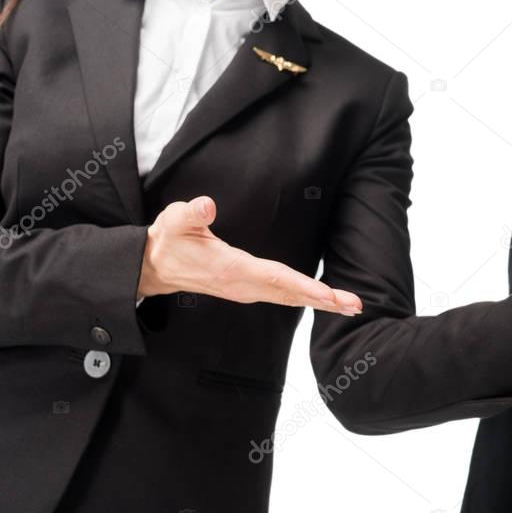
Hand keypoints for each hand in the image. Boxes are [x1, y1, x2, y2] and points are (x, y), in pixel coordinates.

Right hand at [139, 196, 362, 314]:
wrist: (155, 266)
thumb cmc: (169, 240)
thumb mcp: (174, 221)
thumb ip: (190, 213)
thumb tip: (206, 205)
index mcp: (232, 269)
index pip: (275, 278)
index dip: (303, 286)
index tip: (327, 295)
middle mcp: (244, 285)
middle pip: (291, 294)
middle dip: (324, 301)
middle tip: (355, 306)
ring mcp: (248, 291)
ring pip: (290, 298)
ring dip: (322, 303)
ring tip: (351, 307)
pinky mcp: (249, 290)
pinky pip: (284, 296)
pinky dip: (308, 299)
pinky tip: (327, 301)